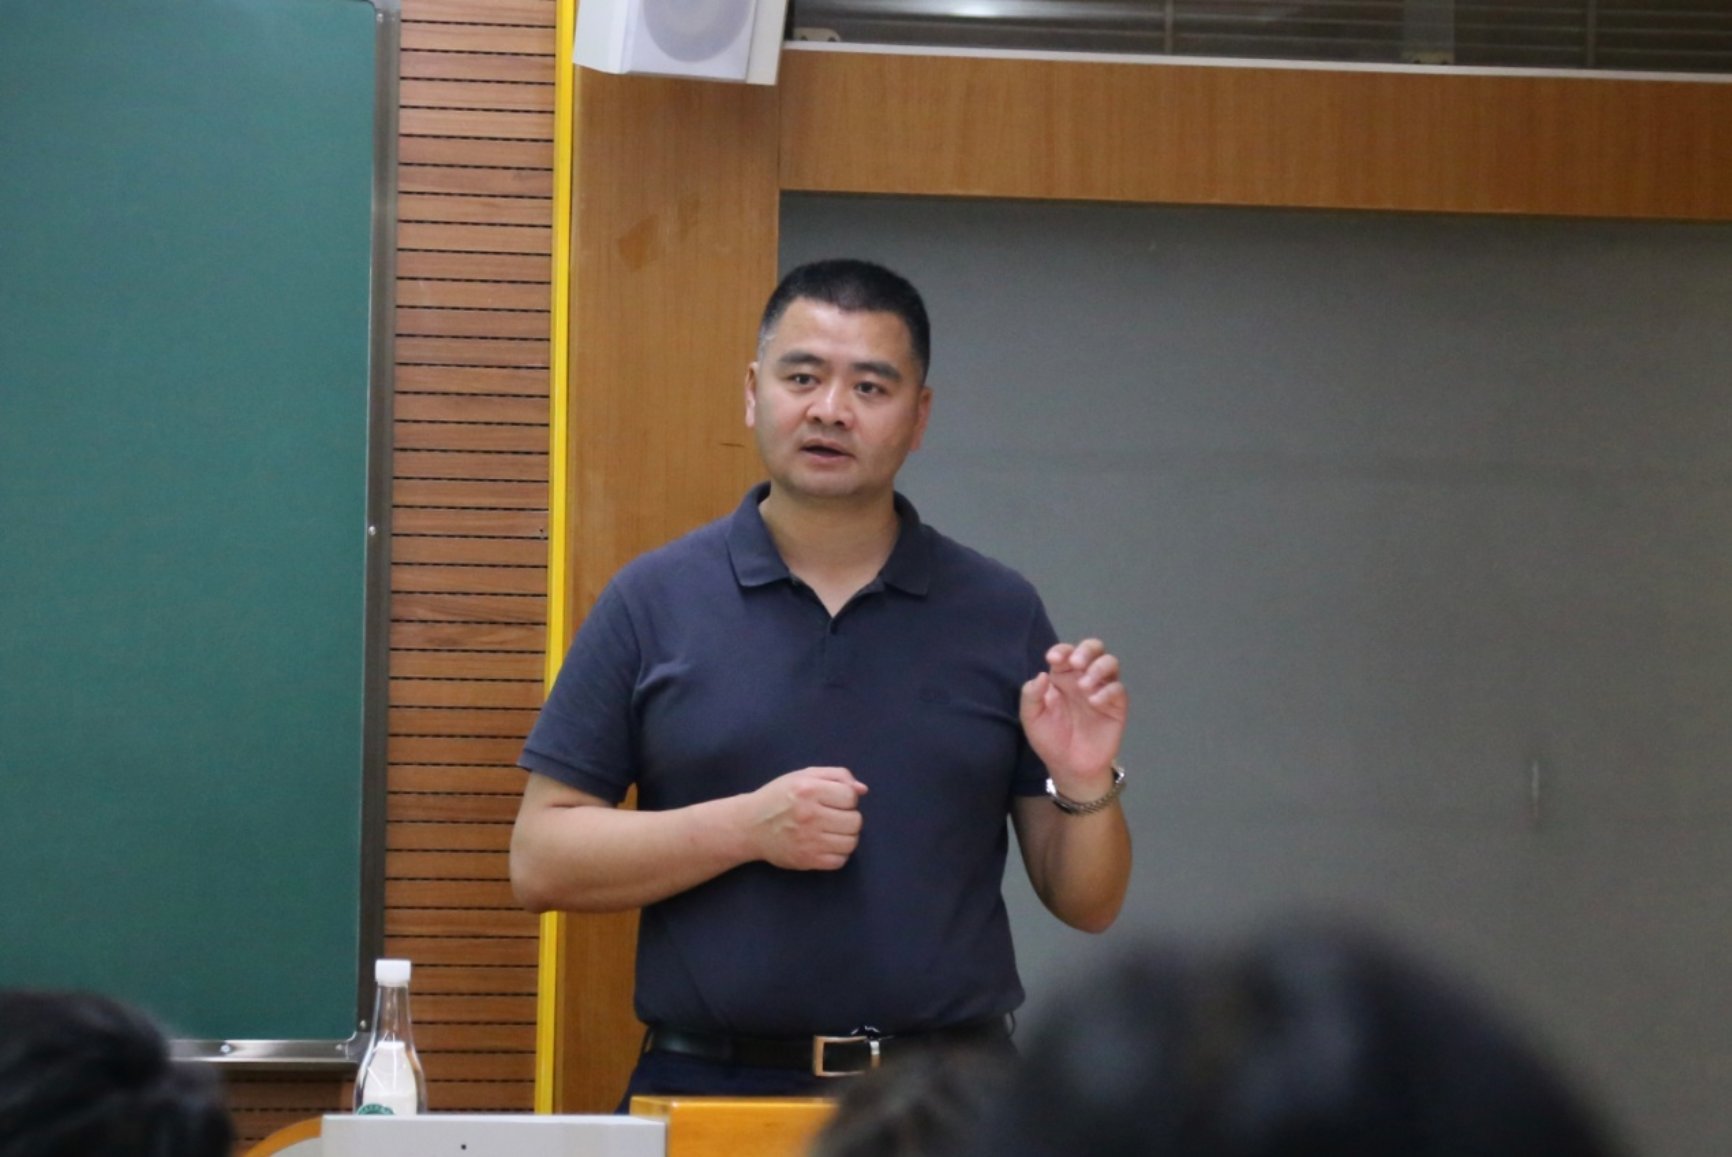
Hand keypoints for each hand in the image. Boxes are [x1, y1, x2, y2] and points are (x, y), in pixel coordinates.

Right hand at [746, 766, 867, 870]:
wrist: (749, 826)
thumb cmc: (779, 797)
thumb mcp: (803, 776)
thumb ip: (836, 776)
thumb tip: (863, 790)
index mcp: (809, 790)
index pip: (850, 796)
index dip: (846, 798)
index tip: (834, 800)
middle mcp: (810, 815)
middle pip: (855, 821)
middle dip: (848, 818)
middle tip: (833, 817)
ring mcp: (809, 840)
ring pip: (851, 842)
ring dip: (845, 836)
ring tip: (831, 831)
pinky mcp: (807, 860)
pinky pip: (840, 861)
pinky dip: (837, 854)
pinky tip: (825, 845)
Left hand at [1020, 638, 1126, 797]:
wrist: (1070, 767)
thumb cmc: (1050, 740)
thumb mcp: (1032, 718)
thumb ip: (1031, 695)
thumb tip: (1041, 674)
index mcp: (1062, 677)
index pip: (1066, 653)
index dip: (1061, 650)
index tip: (1053, 659)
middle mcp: (1083, 678)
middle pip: (1094, 649)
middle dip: (1086, 650)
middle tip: (1076, 663)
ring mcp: (1102, 690)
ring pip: (1110, 663)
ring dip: (1098, 667)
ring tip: (1084, 685)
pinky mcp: (1116, 706)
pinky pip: (1118, 689)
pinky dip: (1107, 691)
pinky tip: (1094, 702)